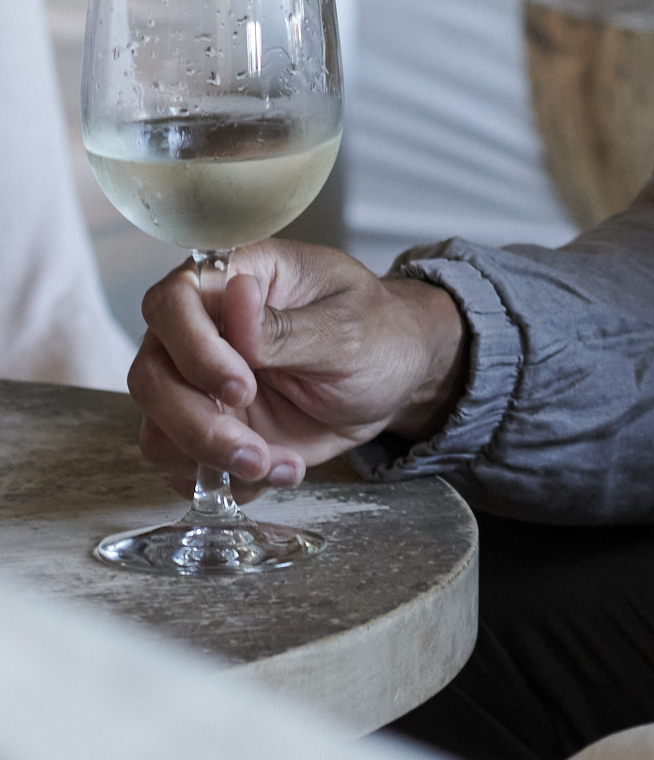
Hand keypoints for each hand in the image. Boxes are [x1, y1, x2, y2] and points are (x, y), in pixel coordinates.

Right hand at [130, 243, 468, 497]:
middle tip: (254, 451)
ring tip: (278, 465)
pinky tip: (282, 471)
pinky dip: (227, 481)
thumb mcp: (348, 327)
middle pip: (151, 377)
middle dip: (196, 425)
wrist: (396, 378)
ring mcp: (200, 385)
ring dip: (209, 460)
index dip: (192, 350)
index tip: (240, 387)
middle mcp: (202, 331)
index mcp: (235, 278)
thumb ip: (286, 325)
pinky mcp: (211, 430)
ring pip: (158, 430)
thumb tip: (236, 296)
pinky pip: (186, 466)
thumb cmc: (378, 332)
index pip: (172, 302)